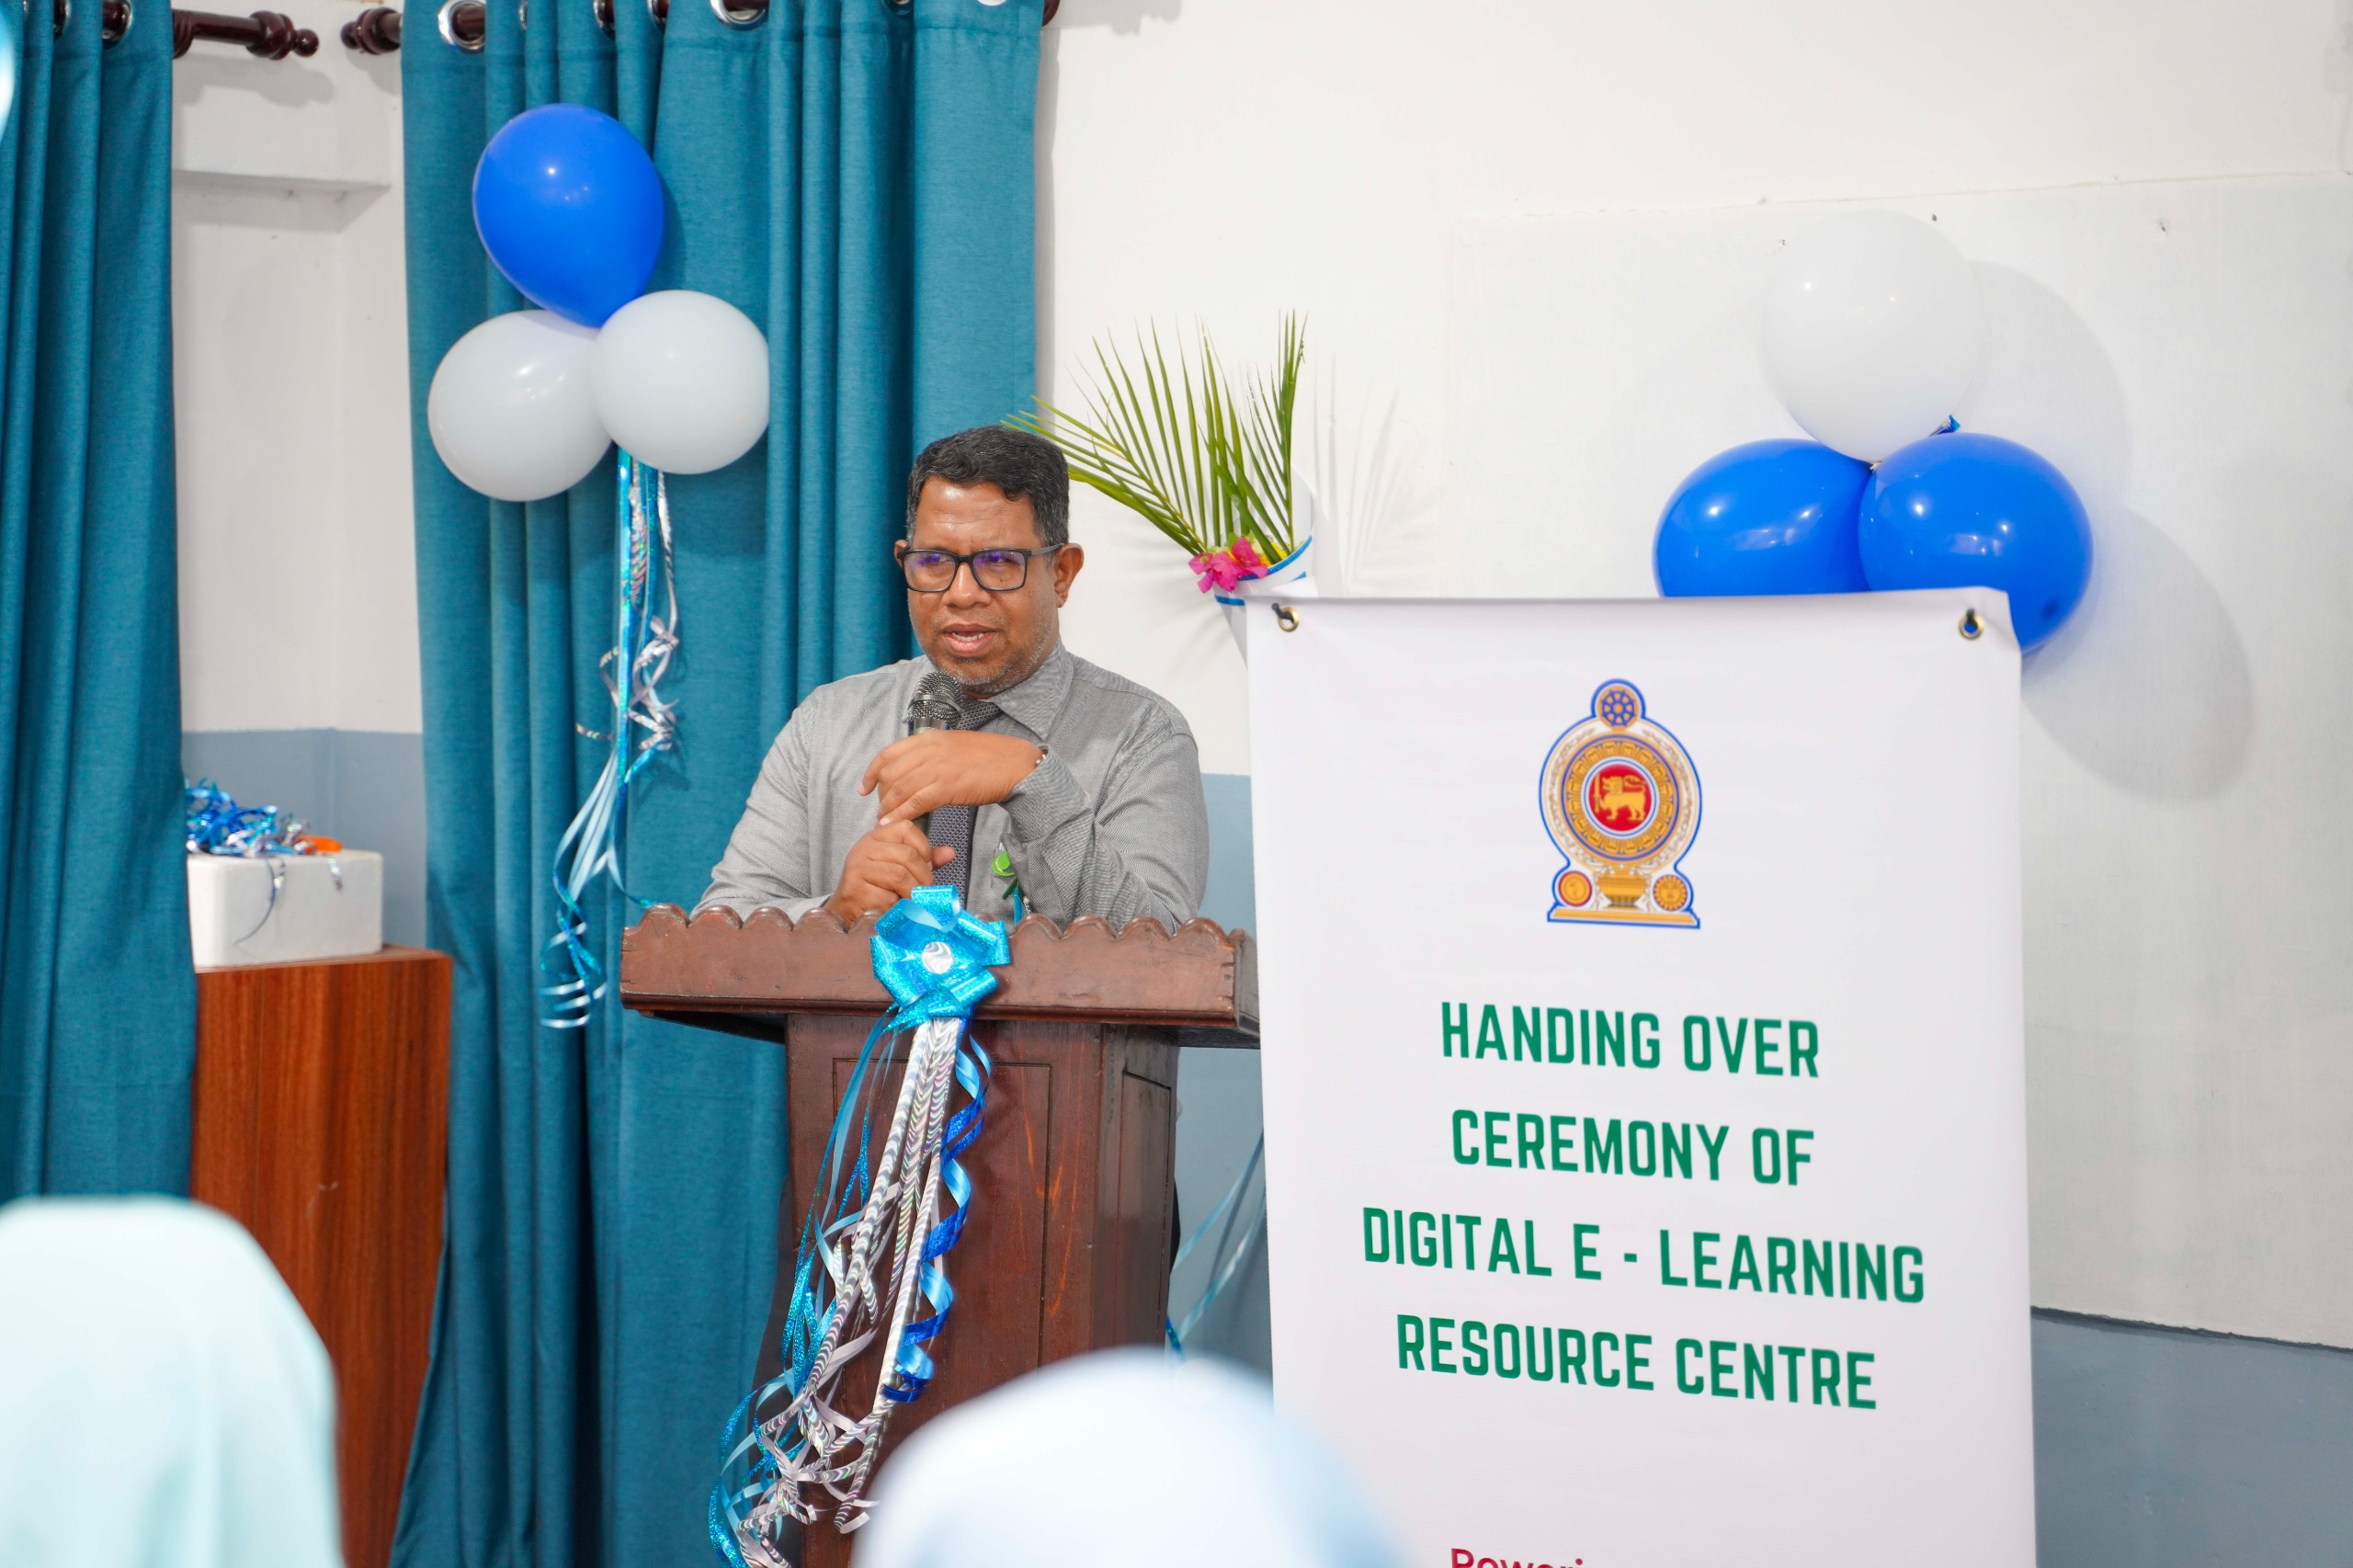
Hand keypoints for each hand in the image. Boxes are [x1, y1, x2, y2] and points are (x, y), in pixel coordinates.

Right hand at [825, 820, 954, 925]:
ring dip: (912, 893)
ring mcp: (857, 867)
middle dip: (922, 876)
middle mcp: (864, 847)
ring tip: (912, 901)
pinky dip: (896, 907)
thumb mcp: (901, 867)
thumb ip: (924, 859)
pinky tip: (893, 909)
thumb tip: (950, 853)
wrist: (847, 911)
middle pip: (907, 855)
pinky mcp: (855, 889)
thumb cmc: (877, 887)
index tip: (925, 865)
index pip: (907, 828)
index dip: (923, 847)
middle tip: (924, 891)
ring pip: (899, 876)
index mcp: (877, 836)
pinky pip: (888, 897)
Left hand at [863, 730, 1044, 826]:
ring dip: (888, 808)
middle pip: (891, 773)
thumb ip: (933, 755)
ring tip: (883, 822)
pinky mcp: (947, 786)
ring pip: (900, 789)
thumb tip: (916, 771)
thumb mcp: (954, 747)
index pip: (888, 753)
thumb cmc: (990, 758)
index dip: (871, 772)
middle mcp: (929, 749)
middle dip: (880, 795)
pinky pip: (915, 802)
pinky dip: (900, 814)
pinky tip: (893, 823)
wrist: (1015, 764)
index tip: (865, 787)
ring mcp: (938, 767)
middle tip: (881, 810)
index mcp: (929, 738)